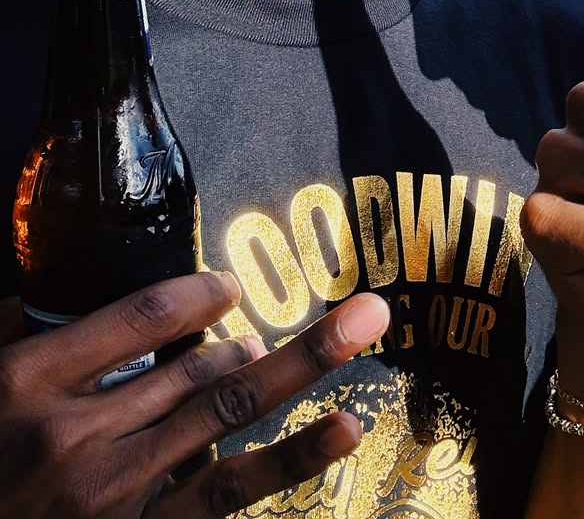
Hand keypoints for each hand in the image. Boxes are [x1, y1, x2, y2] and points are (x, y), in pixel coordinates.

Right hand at [0, 272, 388, 517]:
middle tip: (330, 314)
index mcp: (27, 383)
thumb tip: (41, 298)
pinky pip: (227, 494)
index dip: (199, 293)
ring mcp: (111, 494)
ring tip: (352, 334)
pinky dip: (293, 458)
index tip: (230, 285)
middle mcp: (75, 435)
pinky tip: (345, 428)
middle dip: (268, 335)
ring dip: (296, 369)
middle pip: (196, 367)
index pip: (140, 318)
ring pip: (221, 415)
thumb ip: (10, 338)